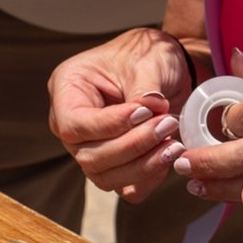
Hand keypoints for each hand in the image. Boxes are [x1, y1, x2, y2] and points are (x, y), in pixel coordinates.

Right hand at [46, 28, 191, 203]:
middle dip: (132, 146)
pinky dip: (149, 179)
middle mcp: (73, 123)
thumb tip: (150, 109)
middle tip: (167, 124)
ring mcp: (92, 147)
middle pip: (89, 155)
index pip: (73, 124)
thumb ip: (145, 87)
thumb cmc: (149, 54)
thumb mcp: (147, 60)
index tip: (144, 112)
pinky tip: (169, 155)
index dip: (109, 125)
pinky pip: (126, 188)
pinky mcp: (116, 165)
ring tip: (173, 143)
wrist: (170, 67)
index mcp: (68, 89)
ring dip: (143, 166)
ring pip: (105, 177)